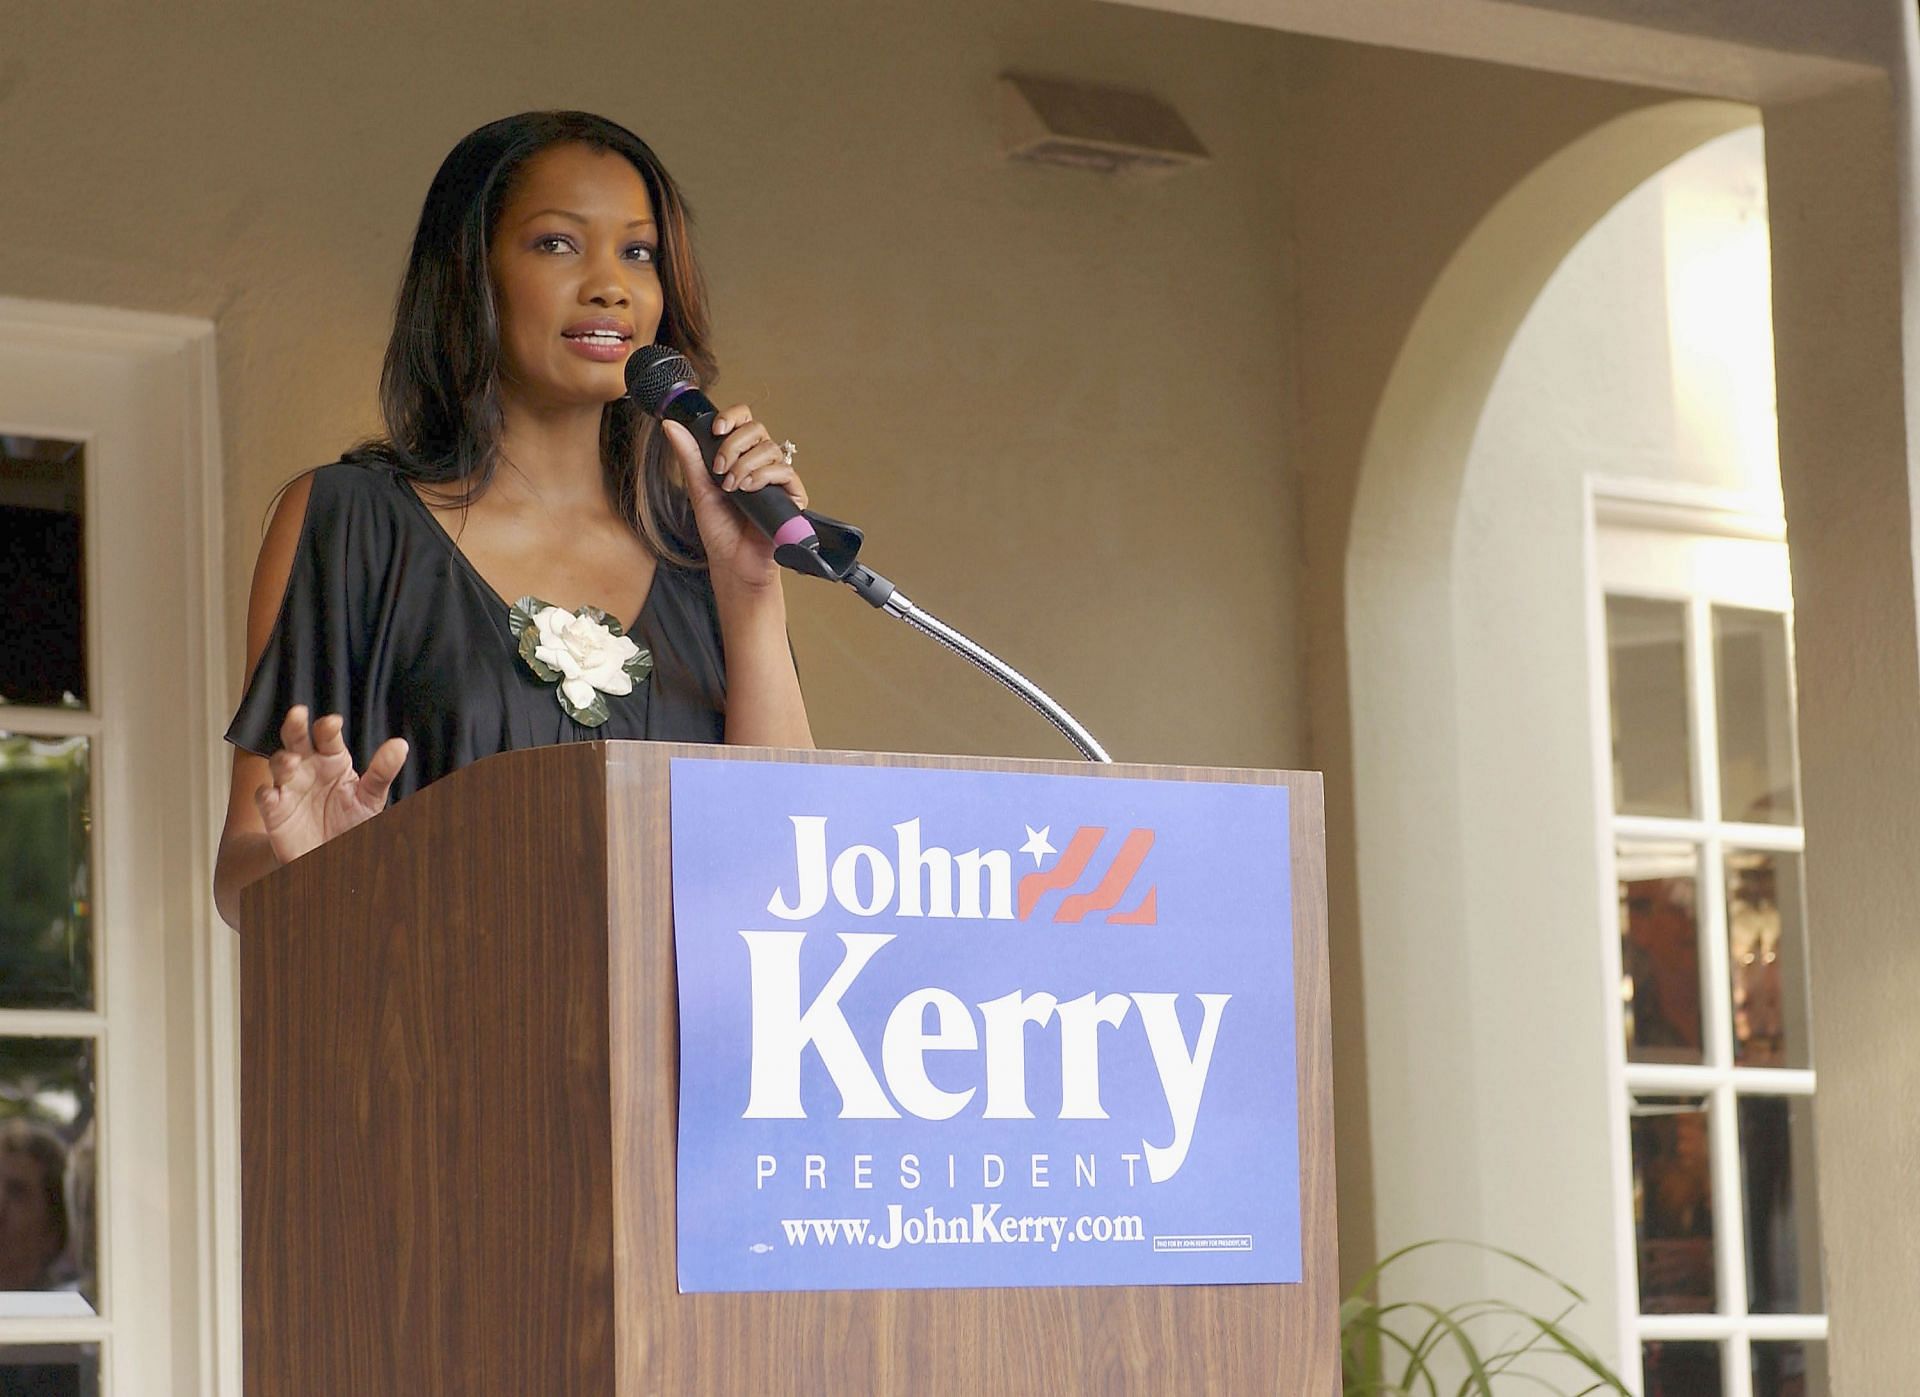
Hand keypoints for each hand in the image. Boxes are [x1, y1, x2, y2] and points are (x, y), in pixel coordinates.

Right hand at [255, 705, 408, 866]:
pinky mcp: (275, 810)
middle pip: (297, 740)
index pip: (328, 737)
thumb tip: (400, 745)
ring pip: (278, 764)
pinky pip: (266, 797)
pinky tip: (272, 793)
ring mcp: (289, 787)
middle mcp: (308, 768)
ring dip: (283, 760)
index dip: (328, 727)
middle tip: (298, 714)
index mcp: (332, 760)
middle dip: (295, 726)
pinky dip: (266, 794)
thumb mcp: (371, 797)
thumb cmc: (351, 820)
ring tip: (293, 761)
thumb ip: (382, 771)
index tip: (333, 723)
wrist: (333, 854)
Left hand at [661, 404, 807, 594]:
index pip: (744, 421)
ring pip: (770, 449)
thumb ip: (689, 456)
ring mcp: (777, 479)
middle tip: (719, 469)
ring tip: (732, 487)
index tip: (716, 430)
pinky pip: (785, 471)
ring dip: (745, 465)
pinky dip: (763, 476)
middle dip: (734, 445)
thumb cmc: (719, 531)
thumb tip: (671, 426)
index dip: (732, 418)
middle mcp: (760, 464)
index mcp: (739, 457)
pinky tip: (748, 490)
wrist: (733, 563)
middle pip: (757, 430)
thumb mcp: (698, 489)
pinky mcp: (793, 495)